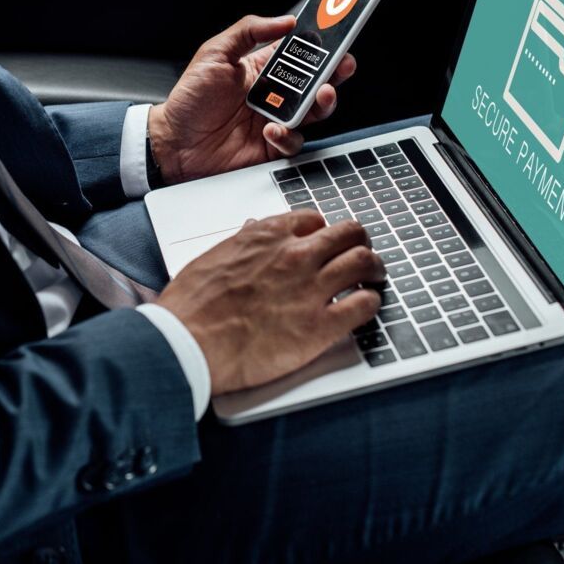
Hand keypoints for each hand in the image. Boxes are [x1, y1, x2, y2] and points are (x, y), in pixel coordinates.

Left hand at [148, 15, 356, 184]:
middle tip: (341, 66)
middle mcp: (274, 95)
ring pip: (314, 112)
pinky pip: (294, 142)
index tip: (337, 35)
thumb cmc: (189, 100)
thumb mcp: (214, 53)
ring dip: (322, 102)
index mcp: (262, 69)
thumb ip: (248, 31)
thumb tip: (284, 20)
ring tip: (320, 95)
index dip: (321, 45)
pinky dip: (287, 135)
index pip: (300, 53)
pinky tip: (271, 130)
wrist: (173, 143)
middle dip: (335, 72)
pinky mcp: (271, 147)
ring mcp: (275, 120)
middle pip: (317, 81)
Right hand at [157, 211, 383, 394]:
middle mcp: (294, 256)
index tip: (325, 242)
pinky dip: (371, 303)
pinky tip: (366, 306)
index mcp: (266, 237)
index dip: (323, 231)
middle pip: (349, 233)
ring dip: (374, 268)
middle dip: (359, 242)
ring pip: (364, 262)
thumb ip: (241, 244)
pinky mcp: (320, 326)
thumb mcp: (212, 258)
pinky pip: (364, 305)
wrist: (188, 343)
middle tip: (362, 253)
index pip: (313, 220)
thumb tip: (253, 232)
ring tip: (375, 277)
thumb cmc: (191, 307)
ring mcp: (311, 289)